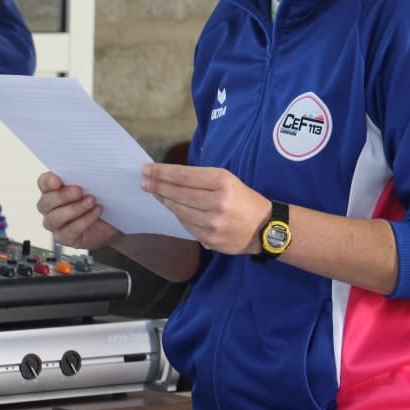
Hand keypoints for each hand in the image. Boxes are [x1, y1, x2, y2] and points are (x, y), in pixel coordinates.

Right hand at [37, 172, 123, 249]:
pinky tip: (96, 212)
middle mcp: (50, 207)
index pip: (43, 183)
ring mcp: (55, 224)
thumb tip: (101, 166)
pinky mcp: (65, 237)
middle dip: (63, 196)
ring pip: (55, 218)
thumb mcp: (98, 183)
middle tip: (79, 191)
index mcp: (53, 189)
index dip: (48, 181)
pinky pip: (69, 231)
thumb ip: (90, 175)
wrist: (113, 222)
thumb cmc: (102, 199)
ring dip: (74, 209)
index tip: (58, 180)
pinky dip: (84, 221)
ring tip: (92, 201)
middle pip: (46, 202)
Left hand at [141, 163, 269, 254]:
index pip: (185, 176)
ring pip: (179, 211)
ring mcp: (212, 224)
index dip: (163, 173)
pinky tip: (174, 209)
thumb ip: (203, 179)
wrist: (266, 228)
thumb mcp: (230, 180)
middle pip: (178, 194)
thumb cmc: (246, 199)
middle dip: (158, 186)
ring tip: (156, 193)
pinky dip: (179, 216)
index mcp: (223, 183)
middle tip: (144, 181)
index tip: (147, 169)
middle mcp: (217, 203)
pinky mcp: (210, 240)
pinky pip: (187, 226)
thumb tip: (172, 178)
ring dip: (165, 201)